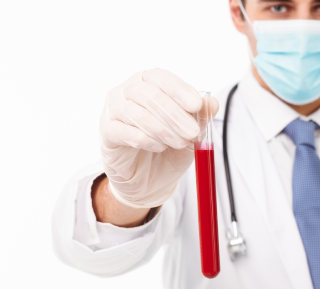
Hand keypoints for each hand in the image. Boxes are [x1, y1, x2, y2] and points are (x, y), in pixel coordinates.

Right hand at [99, 68, 218, 207]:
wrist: (149, 179)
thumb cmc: (169, 149)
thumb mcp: (190, 135)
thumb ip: (200, 118)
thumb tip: (211, 103)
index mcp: (150, 83)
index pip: (162, 78)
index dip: (180, 90)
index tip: (197, 105)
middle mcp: (128, 91)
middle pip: (150, 95)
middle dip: (175, 115)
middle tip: (192, 133)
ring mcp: (114, 110)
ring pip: (136, 112)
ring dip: (162, 129)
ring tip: (180, 143)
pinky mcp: (107, 132)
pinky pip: (123, 131)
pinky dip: (144, 139)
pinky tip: (159, 147)